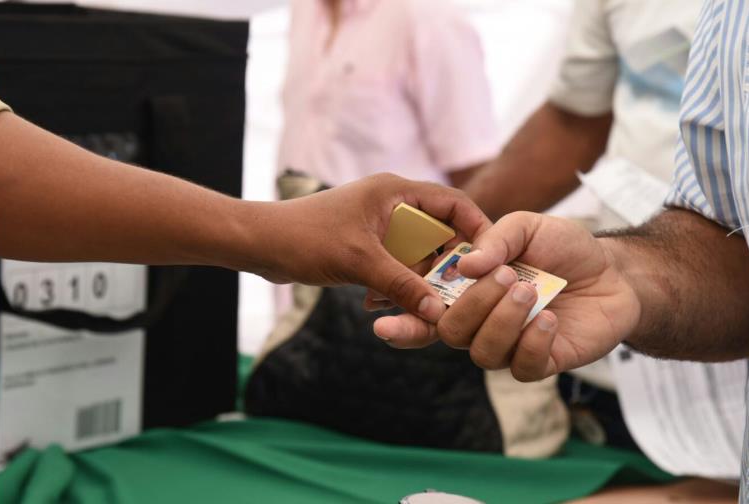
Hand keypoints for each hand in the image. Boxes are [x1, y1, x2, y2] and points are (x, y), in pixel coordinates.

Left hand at [255, 173, 490, 323]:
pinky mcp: (366, 244)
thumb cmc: (305, 238)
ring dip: (412, 281)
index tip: (490, 262)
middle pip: (439, 235)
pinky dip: (392, 284)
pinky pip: (395, 265)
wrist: (259, 243)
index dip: (477, 230)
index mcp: (396, 191)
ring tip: (398, 302)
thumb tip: (439, 312)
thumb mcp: (360, 263)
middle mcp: (392, 204)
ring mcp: (379, 224)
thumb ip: (403, 285)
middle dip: (441, 267)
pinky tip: (373, 301)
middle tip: (445, 296)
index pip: (454, 204)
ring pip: (417, 255)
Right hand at [374, 212, 641, 380]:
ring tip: (529, 292)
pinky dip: (531, 343)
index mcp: (466, 292)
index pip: (424, 314)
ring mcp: (509, 345)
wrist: (614, 270)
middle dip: (472, 305)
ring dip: (502, 321)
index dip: (400, 323)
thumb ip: (495, 239)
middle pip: (450, 332)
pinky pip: (521, 368)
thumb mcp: (527, 226)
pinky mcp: (541, 362)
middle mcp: (481, 323)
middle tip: (506, 276)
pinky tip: (548, 319)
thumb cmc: (562, 247)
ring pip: (482, 352)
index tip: (380, 321)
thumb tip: (466, 266)